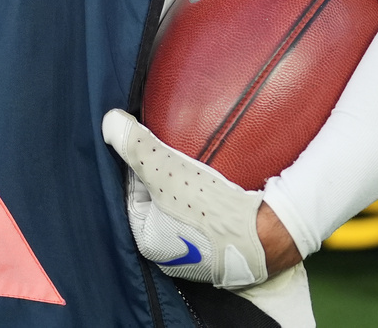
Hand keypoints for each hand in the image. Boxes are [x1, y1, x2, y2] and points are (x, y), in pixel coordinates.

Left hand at [102, 108, 270, 288]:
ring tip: (197, 160)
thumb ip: (135, 145)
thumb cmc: (209, 208)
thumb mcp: (164, 169)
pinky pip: (210, 217)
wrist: (269, 235)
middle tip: (176, 150)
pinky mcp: (228, 249)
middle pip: (160, 202)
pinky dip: (210, 199)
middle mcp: (171, 255)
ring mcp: (201, 257)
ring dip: (189, 186)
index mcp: (148, 242)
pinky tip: (219, 180)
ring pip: (186, 210)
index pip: (133, 193)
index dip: (140, 165)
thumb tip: (109, 121)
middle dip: (165, 177)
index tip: (152, 144)